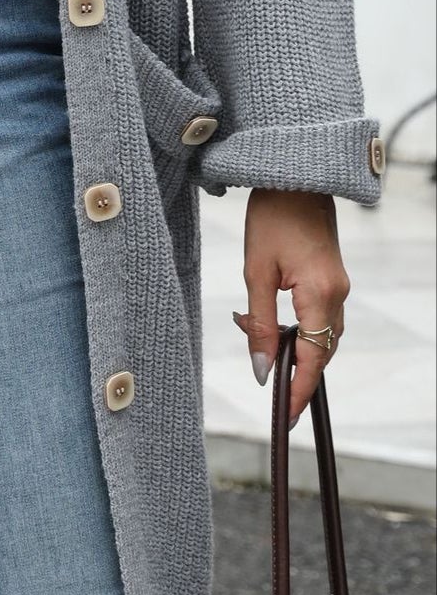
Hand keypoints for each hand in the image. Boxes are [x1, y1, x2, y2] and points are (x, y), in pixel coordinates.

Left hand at [232, 188, 349, 429]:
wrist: (294, 177)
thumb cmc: (271, 217)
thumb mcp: (255, 272)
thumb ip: (260, 324)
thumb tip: (263, 370)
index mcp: (321, 294)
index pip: (315, 358)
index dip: (301, 390)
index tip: (288, 417)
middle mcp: (338, 294)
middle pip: (322, 351)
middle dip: (294, 369)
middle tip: (264, 379)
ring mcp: (339, 286)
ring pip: (322, 334)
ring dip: (293, 345)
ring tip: (255, 335)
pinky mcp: (332, 278)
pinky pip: (319, 315)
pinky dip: (297, 326)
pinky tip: (266, 317)